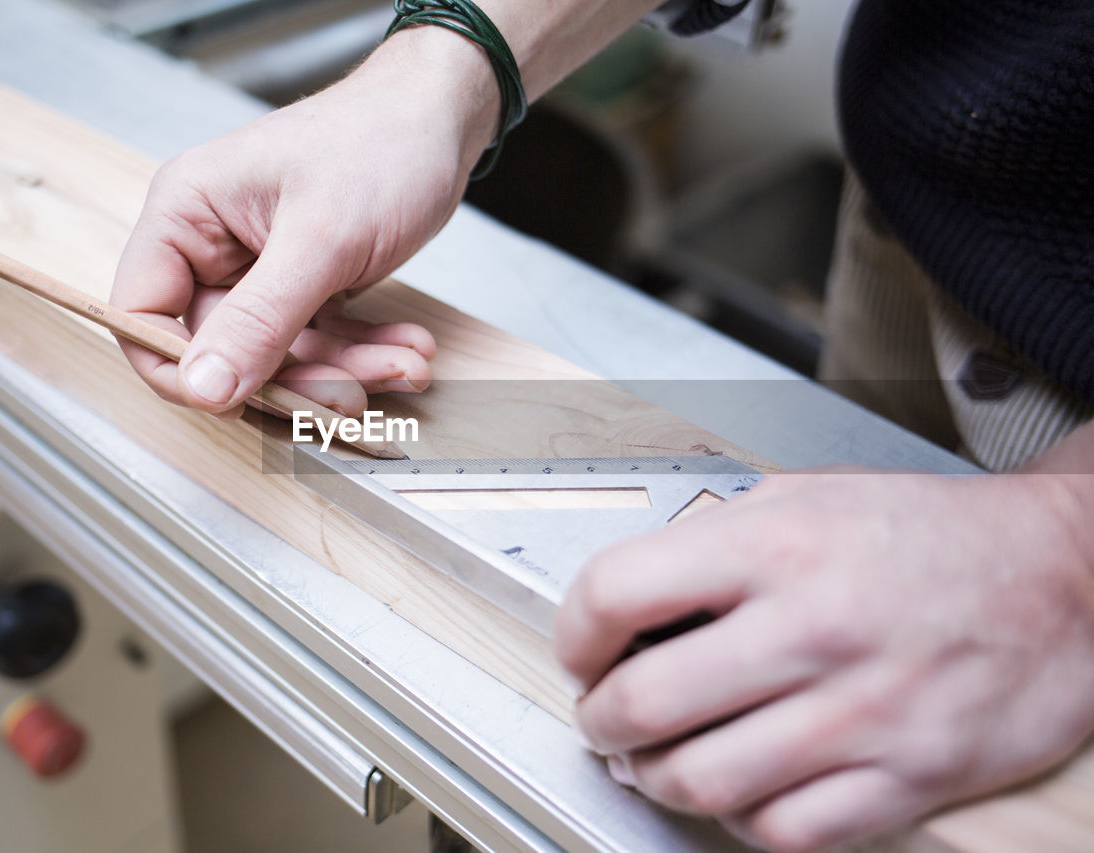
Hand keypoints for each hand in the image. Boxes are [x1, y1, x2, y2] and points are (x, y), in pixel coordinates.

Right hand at [110, 29, 497, 417]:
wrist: (442, 119)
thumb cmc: (380, 142)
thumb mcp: (321, 239)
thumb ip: (259, 319)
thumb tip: (203, 386)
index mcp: (187, 214)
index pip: (142, 313)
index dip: (177, 368)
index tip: (233, 399)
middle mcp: (212, 244)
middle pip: (222, 350)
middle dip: (295, 377)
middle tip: (351, 395)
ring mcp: (259, 268)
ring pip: (280, 355)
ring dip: (346, 369)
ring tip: (406, 362)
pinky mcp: (303, 284)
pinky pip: (319, 340)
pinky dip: (364, 352)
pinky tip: (408, 350)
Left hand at [555, 468, 1093, 851]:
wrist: (1062, 577)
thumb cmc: (931, 535)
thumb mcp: (809, 495)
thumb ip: (716, 539)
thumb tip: (633, 598)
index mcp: (777, 546)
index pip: (616, 592)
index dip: (574, 632)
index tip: (583, 649)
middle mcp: (812, 629)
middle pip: (644, 702)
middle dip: (600, 720)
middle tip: (605, 717)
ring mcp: (861, 713)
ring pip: (702, 781)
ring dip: (656, 777)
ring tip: (656, 760)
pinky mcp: (907, 777)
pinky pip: (785, 831)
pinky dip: (740, 820)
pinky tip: (737, 790)